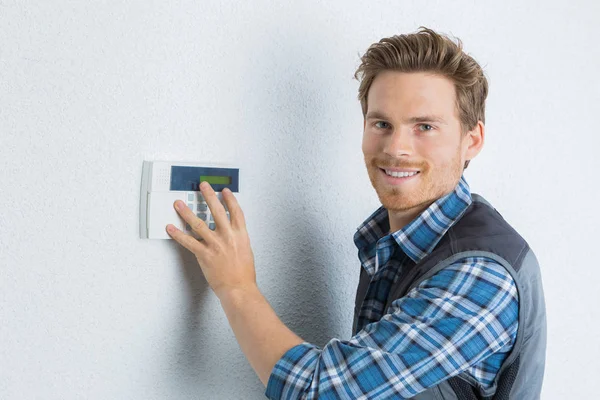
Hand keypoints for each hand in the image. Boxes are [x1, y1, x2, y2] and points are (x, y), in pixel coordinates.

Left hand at [166, 181, 256, 298]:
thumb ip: (237, 239)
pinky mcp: (204, 254)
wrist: (238, 288)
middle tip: (203, 186)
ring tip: (179, 203)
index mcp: (240, 235)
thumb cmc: (243, 274)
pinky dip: (178, 235)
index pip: (236, 211)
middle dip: (209, 196)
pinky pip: (188, 242)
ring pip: (198, 223)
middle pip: (217, 210)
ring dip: (186, 212)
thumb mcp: (246, 251)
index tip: (225, 191)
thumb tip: (231, 232)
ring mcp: (215, 244)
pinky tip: (171, 228)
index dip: (230, 199)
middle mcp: (228, 236)